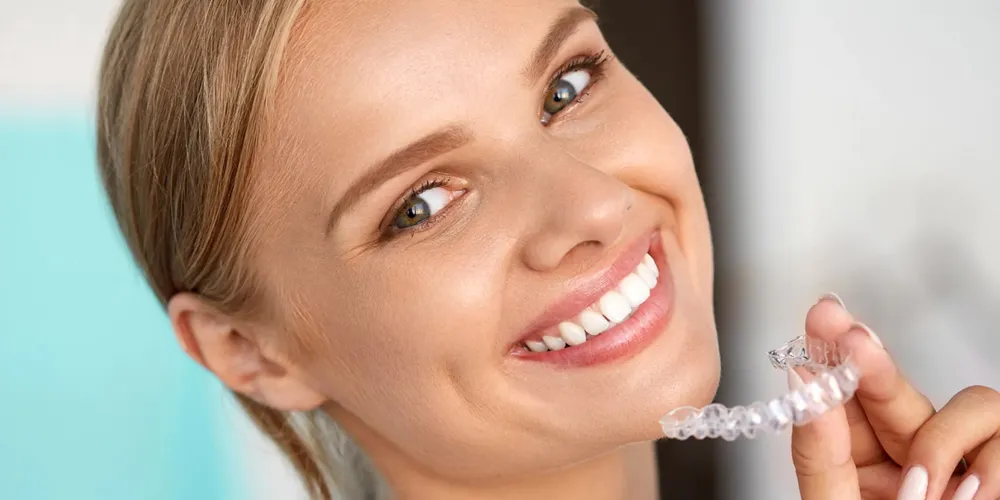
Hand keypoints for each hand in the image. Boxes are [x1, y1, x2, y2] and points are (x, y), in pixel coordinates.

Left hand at [792, 294, 999, 499]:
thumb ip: (818, 453)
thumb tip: (801, 381)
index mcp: (861, 467)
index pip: (847, 398)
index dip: (834, 353)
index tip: (822, 318)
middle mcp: (911, 459)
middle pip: (899, 388)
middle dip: (874, 361)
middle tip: (854, 340)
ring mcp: (960, 464)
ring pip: (970, 403)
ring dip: (942, 444)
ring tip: (921, 493)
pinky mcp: (999, 466)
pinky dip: (988, 467)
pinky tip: (965, 496)